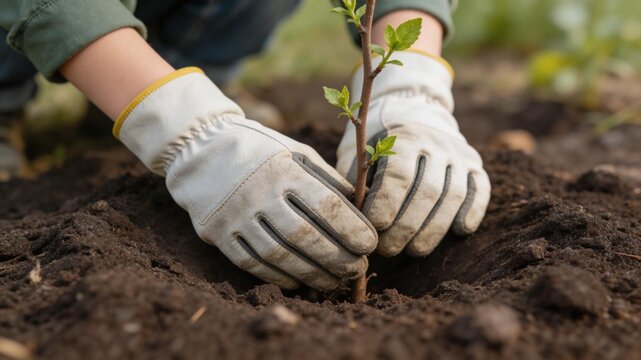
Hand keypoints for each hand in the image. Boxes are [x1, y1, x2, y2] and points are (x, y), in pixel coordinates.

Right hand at [116, 68, 376, 289]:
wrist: (201, 149)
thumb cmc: (262, 151)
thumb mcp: (297, 153)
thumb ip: (328, 180)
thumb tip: (361, 213)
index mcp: (283, 169)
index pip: (326, 205)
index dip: (352, 229)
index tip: (370, 244)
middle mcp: (258, 193)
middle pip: (305, 236)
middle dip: (338, 258)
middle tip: (358, 269)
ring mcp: (235, 216)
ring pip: (280, 255)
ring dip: (313, 274)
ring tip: (335, 282)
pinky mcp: (218, 234)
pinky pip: (253, 263)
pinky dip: (280, 277)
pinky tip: (301, 282)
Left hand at [336, 52, 489, 256]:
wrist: (414, 114)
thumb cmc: (377, 149)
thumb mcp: (361, 157)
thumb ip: (359, 185)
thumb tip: (355, 223)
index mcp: (403, 136)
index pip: (398, 176)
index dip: (386, 207)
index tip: (372, 230)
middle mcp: (435, 142)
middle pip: (426, 191)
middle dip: (405, 227)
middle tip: (387, 250)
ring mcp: (459, 153)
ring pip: (452, 196)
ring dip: (433, 229)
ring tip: (413, 250)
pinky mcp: (477, 165)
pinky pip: (480, 191)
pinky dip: (472, 213)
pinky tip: (457, 232)